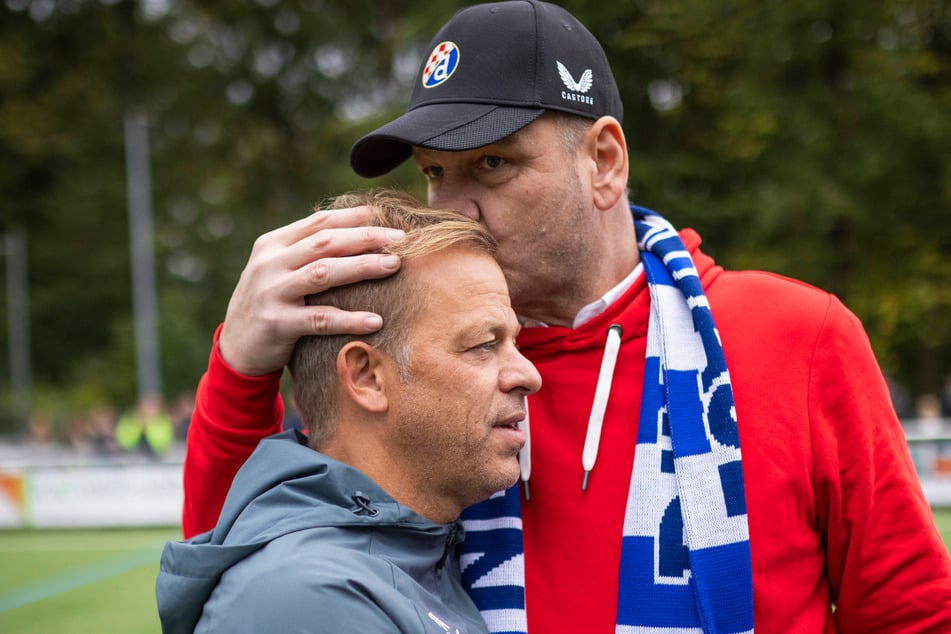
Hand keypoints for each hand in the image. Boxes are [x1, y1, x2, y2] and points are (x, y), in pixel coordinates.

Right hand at [218, 205, 403, 375]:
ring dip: (363, 266)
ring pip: (325, 273)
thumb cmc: (269, 303)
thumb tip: (357, 228)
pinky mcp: (278, 324)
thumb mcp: (278, 270)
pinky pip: (321, 319)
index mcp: (272, 245)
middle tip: (401, 238)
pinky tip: (376, 320)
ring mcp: (272, 293)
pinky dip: (350, 318)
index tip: (383, 215)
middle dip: (366, 237)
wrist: (235, 349)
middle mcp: (270, 264)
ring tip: (394, 265)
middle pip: (325, 242)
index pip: (318, 223)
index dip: (353, 218)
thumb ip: (306, 250)